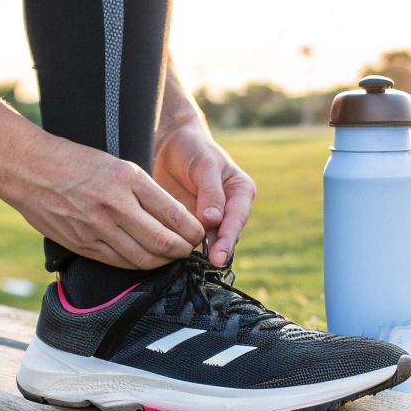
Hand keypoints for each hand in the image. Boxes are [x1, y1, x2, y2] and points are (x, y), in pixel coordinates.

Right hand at [0, 132, 205, 269]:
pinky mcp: (83, 244)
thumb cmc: (77, 162)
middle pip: (163, 242)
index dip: (192, 231)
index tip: (198, 233)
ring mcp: (97, 228)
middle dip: (183, 250)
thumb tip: (174, 218)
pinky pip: (119, 263)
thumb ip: (145, 191)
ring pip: (143, 258)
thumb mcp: (119, 165)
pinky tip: (146, 259)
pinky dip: (138, 264)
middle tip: (190, 249)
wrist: (30, 169)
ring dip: (163, 261)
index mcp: (129, 180)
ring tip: (171, 256)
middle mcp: (115, 206)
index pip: (174, 215)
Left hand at [152, 124, 256, 265]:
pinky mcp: (192, 223)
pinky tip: (178, 257)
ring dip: (202, 253)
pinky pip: (190, 239)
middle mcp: (229, 209)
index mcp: (240, 193)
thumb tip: (214, 220)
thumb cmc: (193, 148)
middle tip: (210, 264)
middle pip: (226, 235)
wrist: (170, 144)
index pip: (236, 219)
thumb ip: (211, 192)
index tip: (219, 255)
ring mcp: (210, 218)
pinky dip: (186, 247)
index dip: (228, 238)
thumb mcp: (205, 165)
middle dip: (218, 251)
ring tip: (193, 266)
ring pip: (209, 241)